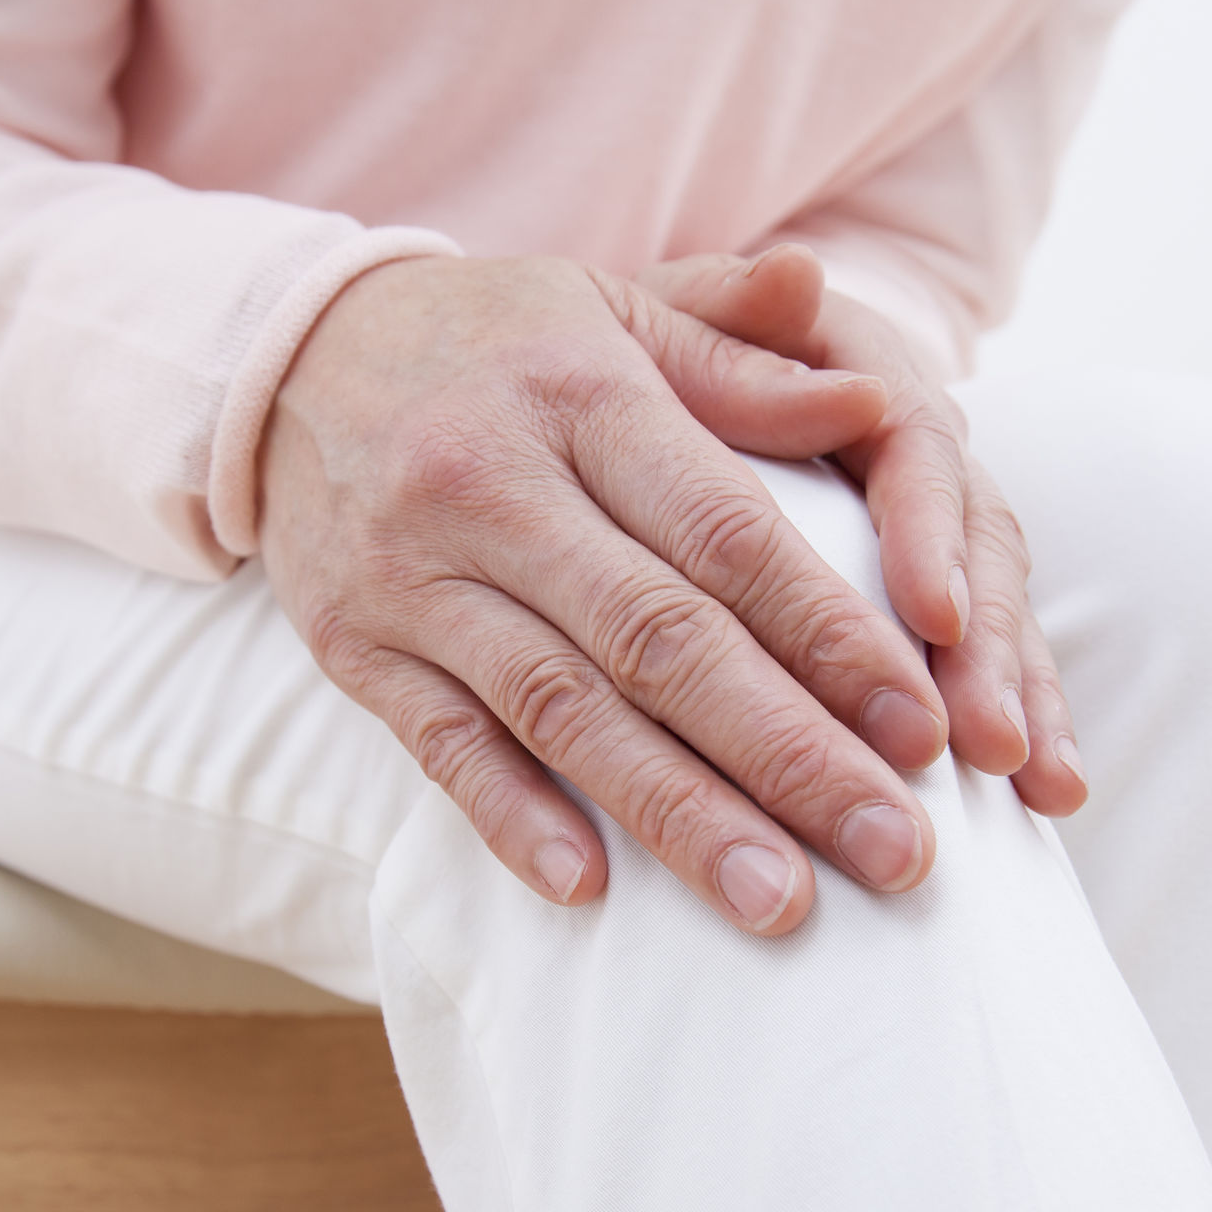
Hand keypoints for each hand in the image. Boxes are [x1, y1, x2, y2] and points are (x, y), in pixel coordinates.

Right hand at [259, 253, 950, 933]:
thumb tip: (876, 406)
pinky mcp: (353, 648)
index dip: (829, 638)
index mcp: (580, 394)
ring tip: (780, 904)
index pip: (725, 533)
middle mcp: (490, 487)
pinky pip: (440, 746)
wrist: (288, 356)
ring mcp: (412, 576)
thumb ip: (745, 360)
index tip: (923, 731)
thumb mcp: (618, 307)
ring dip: (678, 817)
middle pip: (660, 641)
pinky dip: (514, 818)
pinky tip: (591, 891)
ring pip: (562, 711)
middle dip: (789, 757)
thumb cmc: (498, 342)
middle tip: (896, 853)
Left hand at [639, 246, 1086, 815]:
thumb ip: (720, 315)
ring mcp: (933, 516)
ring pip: (997, 603)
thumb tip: (794, 273)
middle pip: (977, 539)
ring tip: (1035, 781)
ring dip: (1020, 694)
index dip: (929, 531)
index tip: (934, 614)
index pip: (915, 443)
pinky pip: (989, 653)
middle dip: (989, 647)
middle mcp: (914, 440)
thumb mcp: (661, 326)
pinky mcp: (934, 586)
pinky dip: (1024, 720)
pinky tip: (1051, 796)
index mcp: (857, 366)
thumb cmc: (639, 361)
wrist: (653, 374)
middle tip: (990, 739)